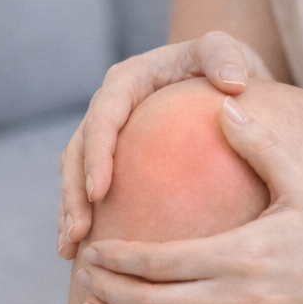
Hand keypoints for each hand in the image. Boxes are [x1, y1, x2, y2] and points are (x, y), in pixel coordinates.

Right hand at [57, 32, 271, 259]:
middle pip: (78, 149)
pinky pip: (89, 189)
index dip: (96, 153)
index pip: (104, 115)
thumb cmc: (224, 65)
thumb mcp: (226, 52)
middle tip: (78, 232)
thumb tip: (233, 84)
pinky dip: (82, 217)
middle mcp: (109, 107)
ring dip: (69, 210)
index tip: (99, 190)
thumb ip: (225, 57)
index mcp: (128, 80)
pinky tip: (79, 251)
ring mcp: (108, 135)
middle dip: (73, 192)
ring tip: (69, 249)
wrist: (222, 78)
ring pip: (75, 173)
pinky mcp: (113, 159)